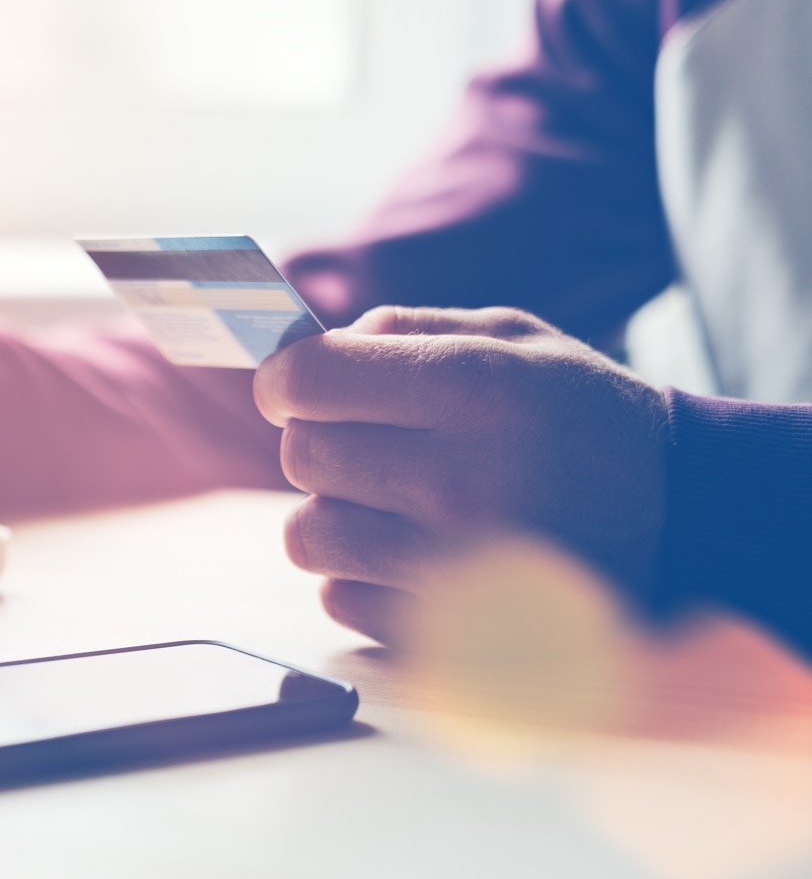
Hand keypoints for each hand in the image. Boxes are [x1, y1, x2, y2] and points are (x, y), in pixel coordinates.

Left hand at [252, 306, 668, 643]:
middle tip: (368, 442)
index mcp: (470, 387)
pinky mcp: (448, 635)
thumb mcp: (511, 338)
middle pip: (301, 456)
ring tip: (393, 501)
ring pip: (308, 534)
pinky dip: (361, 575)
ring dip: (335, 513)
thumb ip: (399, 330)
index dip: (285, 379)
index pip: (309, 380)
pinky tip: (416, 555)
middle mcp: (458, 479)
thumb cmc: (580, 416)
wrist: (681, 520)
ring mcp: (452, 568)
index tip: (293, 387)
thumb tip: (297, 352)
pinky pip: (338, 598)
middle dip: (320, 440)